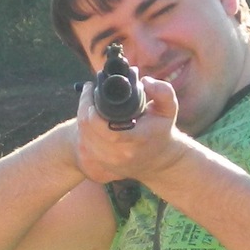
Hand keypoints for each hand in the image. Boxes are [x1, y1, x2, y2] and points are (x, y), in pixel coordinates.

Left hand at [72, 74, 186, 186]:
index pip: (106, 128)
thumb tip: (145, 82)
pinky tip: (89, 121)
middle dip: (84, 107)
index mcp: (136, 140)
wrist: (160, 161)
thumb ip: (163, 92)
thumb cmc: (161, 130)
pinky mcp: (103, 168)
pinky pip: (84, 148)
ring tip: (88, 103)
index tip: (93, 92)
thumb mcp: (168, 109)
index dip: (93, 111)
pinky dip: (83, 132)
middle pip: (89, 130)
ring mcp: (110, 163)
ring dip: (81, 118)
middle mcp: (121, 155)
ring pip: (83, 139)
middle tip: (88, 92)